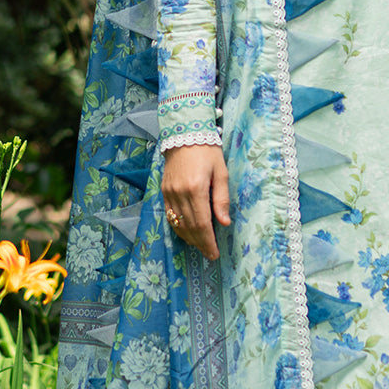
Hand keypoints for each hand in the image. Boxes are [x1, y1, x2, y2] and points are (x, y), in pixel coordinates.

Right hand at [161, 144, 230, 260]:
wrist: (184, 134)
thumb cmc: (208, 151)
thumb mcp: (221, 172)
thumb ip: (222, 198)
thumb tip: (224, 223)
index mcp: (196, 188)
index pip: (202, 223)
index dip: (208, 241)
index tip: (215, 253)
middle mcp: (180, 193)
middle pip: (190, 226)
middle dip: (200, 243)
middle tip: (209, 253)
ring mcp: (169, 192)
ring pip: (178, 223)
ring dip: (189, 238)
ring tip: (200, 246)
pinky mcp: (164, 190)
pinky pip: (170, 215)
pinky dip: (178, 227)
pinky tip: (187, 233)